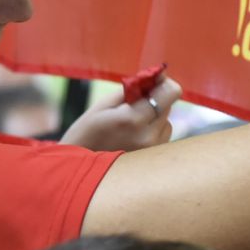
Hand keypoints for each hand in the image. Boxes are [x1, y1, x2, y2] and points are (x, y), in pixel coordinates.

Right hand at [62, 75, 181, 152]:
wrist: (77, 173)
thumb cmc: (86, 133)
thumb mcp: (104, 105)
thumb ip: (133, 89)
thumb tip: (160, 75)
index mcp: (133, 119)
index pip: (171, 92)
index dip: (163, 84)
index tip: (150, 84)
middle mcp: (148, 136)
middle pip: (168, 105)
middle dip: (153, 100)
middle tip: (131, 106)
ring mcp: (153, 151)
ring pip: (166, 121)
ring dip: (153, 118)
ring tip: (127, 128)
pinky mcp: (154, 160)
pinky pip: (162, 136)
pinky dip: (151, 132)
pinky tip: (131, 139)